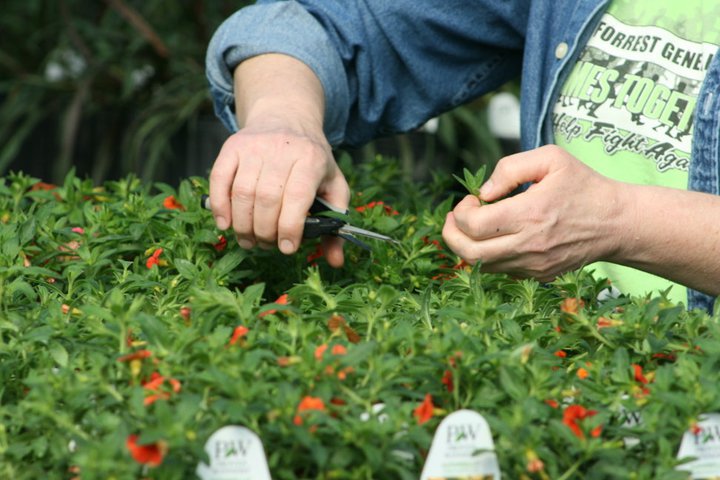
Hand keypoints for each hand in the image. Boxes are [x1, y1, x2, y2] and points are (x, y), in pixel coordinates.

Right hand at [209, 123, 349, 266]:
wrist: (287, 117)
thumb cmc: (312, 160)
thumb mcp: (333, 185)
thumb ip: (336, 223)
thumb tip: (337, 262)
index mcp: (311, 159)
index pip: (297, 195)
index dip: (290, 226)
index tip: (287, 247)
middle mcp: (282, 149)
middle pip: (267, 199)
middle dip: (264, 231)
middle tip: (266, 245)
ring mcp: (254, 146)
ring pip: (243, 193)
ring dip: (243, 225)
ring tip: (249, 240)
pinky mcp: (232, 146)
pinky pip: (219, 179)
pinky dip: (220, 206)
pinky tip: (225, 224)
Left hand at [442, 145, 623, 281]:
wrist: (617, 223)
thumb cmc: (583, 186)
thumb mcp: (551, 159)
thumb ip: (510, 167)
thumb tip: (483, 192)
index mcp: (530, 214)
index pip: (473, 226)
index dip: (460, 213)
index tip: (470, 199)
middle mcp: (529, 245)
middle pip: (469, 253)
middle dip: (451, 235)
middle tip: (454, 218)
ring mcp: (534, 265)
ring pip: (481, 266)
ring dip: (467, 246)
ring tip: (471, 227)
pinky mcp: (539, 276)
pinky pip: (500, 271)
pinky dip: (488, 256)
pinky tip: (495, 237)